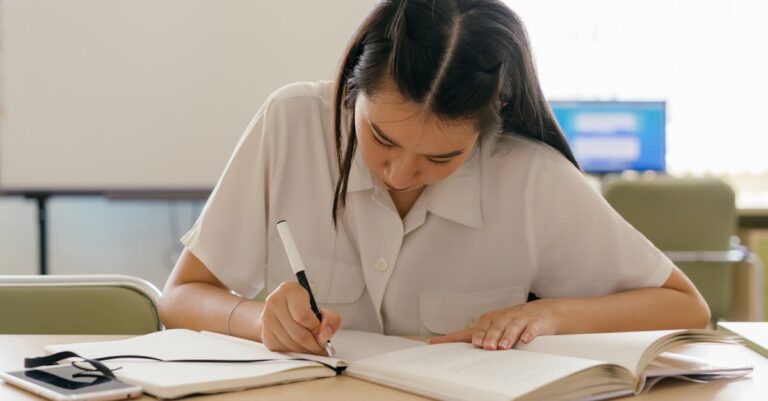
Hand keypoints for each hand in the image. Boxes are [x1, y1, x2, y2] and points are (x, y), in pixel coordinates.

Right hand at [259, 281, 340, 354]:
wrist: (282, 311)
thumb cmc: (303, 309)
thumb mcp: (320, 308)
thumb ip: (330, 320)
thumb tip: (325, 335)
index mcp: (289, 290)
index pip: (303, 316)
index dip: (316, 329)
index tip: (322, 333)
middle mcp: (274, 302)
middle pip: (297, 333)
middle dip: (313, 345)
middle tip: (321, 348)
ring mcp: (267, 318)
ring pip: (290, 344)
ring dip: (305, 351)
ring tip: (313, 348)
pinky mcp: (265, 334)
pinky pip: (282, 350)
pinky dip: (295, 353)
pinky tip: (301, 347)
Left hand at [428, 299, 559, 349]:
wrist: (543, 311)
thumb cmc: (513, 322)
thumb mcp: (494, 328)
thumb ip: (478, 337)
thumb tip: (458, 351)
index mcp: (491, 321)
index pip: (476, 328)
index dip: (468, 335)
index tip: (461, 344)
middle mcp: (503, 318)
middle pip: (495, 326)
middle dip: (489, 336)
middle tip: (485, 347)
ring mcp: (520, 320)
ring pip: (512, 327)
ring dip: (507, 336)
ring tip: (502, 347)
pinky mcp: (536, 323)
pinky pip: (532, 328)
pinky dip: (529, 333)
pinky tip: (525, 339)